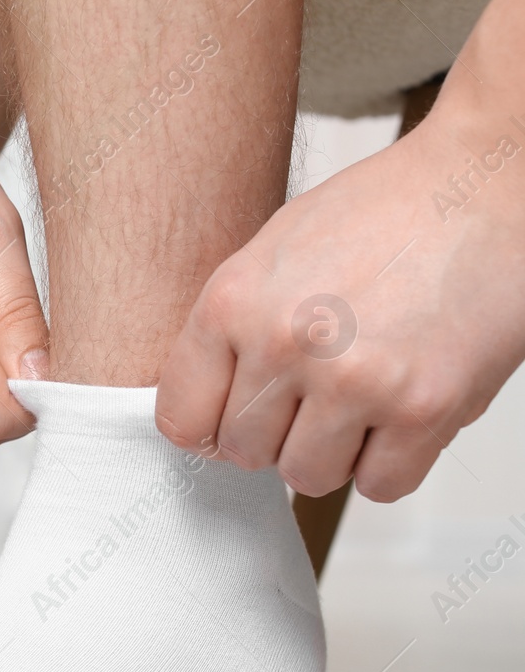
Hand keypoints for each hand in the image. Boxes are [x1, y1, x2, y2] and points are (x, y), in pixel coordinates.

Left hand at [156, 107, 524, 500]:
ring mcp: (354, 379)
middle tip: (320, 389)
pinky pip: (379, 486)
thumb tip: (202, 419)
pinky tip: (403, 407)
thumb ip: (230, 334)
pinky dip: (392, 461)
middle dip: (280, 432)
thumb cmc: (384, 214)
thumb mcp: (273, 253)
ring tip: (365, 391)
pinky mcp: (423, 407)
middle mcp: (285, 342)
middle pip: (245, 452)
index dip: (214, 424)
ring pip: (307, 476)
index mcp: (233, 301)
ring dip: (336, 450)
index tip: (242, 412)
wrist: (489, 185)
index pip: (181, 421)